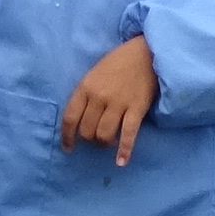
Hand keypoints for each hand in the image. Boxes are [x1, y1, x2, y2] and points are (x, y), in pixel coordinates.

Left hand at [61, 35, 159, 162]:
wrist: (147, 53)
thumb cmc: (119, 63)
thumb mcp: (94, 74)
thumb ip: (86, 94)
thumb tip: (80, 119)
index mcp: (85, 87)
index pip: (69, 118)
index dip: (67, 137)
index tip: (68, 147)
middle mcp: (99, 97)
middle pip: (86, 130)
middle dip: (89, 140)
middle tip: (95, 139)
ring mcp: (118, 104)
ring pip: (103, 135)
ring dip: (104, 144)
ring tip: (108, 143)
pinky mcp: (136, 109)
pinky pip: (128, 135)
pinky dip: (124, 150)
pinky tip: (121, 162)